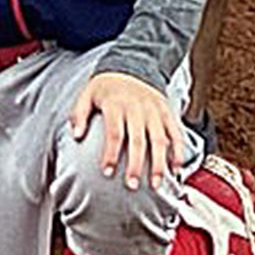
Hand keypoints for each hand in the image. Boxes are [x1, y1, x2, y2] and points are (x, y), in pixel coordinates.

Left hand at [68, 70, 180, 190]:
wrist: (130, 69)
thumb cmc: (106, 89)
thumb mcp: (86, 95)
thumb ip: (79, 114)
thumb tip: (76, 135)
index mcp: (116, 104)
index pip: (114, 133)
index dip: (110, 154)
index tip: (107, 172)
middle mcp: (137, 108)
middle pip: (138, 140)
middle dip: (135, 165)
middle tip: (131, 185)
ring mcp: (155, 111)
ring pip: (160, 140)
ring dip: (159, 164)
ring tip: (155, 184)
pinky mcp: (167, 113)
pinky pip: (176, 134)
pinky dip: (179, 152)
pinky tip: (175, 170)